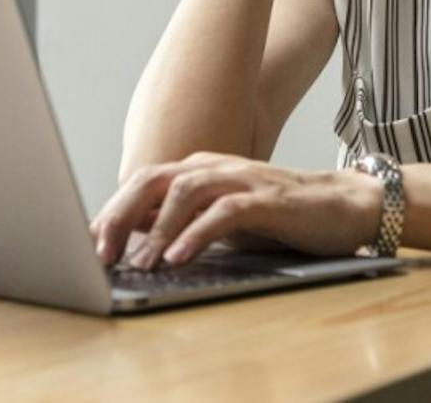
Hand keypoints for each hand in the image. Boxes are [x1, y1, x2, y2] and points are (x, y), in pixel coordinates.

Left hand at [88, 151, 382, 268]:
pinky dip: (196, 233)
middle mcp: (214, 167)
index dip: (111, 211)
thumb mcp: (223, 221)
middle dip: (120, 215)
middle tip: (98, 251)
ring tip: (139, 262)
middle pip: (153, 179)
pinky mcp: (266, 199)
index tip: (87, 243)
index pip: (143, 183)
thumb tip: (136, 246)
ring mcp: (240, 179)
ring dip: (155, 229)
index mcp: (199, 170)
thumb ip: (186, 224)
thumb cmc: (280, 218)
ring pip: (184, 192)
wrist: (343, 205)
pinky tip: (178, 257)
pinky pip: (223, 212)